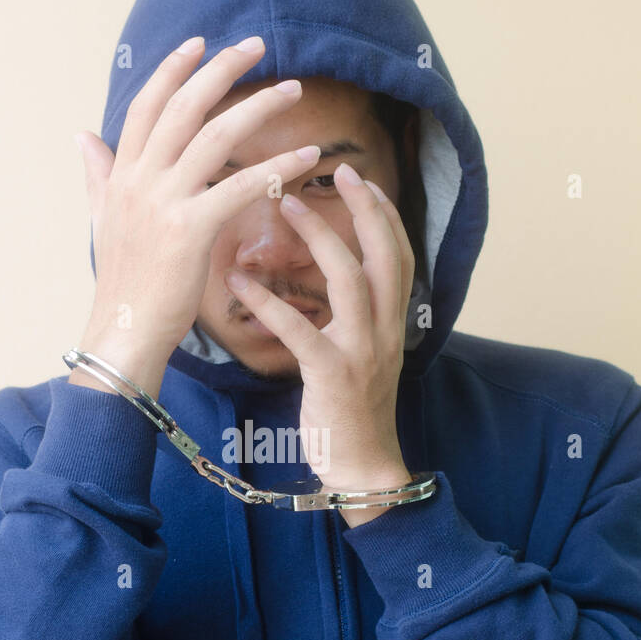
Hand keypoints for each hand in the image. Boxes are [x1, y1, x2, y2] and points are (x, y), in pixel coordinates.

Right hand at [71, 35, 320, 396]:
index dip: (173, 68)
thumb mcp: (103, 220)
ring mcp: (164, 202)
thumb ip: (98, 174)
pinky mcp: (192, 229)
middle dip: (222, 69)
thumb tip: (82, 136)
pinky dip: (277, 165)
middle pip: (183, 106)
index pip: (147, 104)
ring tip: (293, 89)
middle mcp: (140, 179)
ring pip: (215, 135)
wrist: (123, 331)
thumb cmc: (124, 283)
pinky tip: (306, 156)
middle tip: (258, 46)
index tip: (201, 43)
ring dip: (258, 106)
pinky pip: (241, 185)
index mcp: (123, 174)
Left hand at [224, 161, 415, 526]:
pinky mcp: (334, 376)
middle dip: (366, 210)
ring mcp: (363, 352)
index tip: (363, 182)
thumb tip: (340, 280)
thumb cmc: (353, 411)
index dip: (385, 216)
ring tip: (288, 205)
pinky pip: (302, 331)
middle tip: (339, 172)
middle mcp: (387, 330)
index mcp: (394, 322)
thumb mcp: (365, 356)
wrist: (363, 467)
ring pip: (352, 282)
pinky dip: (271, 304)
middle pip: (386, 255)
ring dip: (322, 239)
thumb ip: (357, 316)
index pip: (400, 255)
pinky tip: (241, 282)